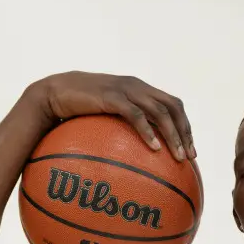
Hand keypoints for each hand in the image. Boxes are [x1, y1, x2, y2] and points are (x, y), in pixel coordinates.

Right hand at [29, 71, 194, 159]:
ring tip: (177, 157)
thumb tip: (128, 157)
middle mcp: (136, 86)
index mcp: (138, 89)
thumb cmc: (76, 110)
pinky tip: (154, 148)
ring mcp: (125, 89)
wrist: (53, 93)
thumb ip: (119, 127)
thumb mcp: (103, 117)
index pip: (171, 104)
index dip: (184, 126)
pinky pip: (135, 115)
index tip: (189, 150)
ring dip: (172, 135)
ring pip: (159, 110)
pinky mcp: (112, 97)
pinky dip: (148, 131)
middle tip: (189, 157)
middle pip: (172, 106)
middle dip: (184, 132)